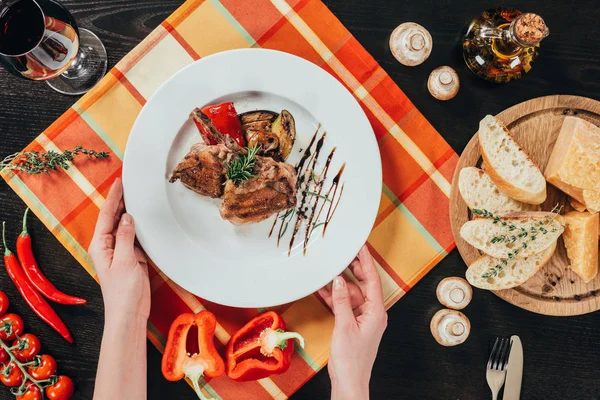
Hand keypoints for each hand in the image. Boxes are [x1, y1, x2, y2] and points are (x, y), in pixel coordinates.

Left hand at [88, 178, 149, 322]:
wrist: (130, 313)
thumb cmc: (122, 292)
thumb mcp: (125, 261)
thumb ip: (126, 237)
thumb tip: (128, 217)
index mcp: (100, 245)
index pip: (106, 215)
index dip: (113, 197)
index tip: (119, 182)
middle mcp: (109, 246)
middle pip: (115, 218)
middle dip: (121, 201)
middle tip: (129, 183)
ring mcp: (121, 251)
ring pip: (126, 226)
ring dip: (132, 213)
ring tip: (138, 196)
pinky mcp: (133, 257)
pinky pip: (136, 237)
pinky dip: (141, 227)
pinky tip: (146, 219)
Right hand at [318, 246, 386, 399]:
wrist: (349, 382)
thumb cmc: (351, 360)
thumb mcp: (344, 326)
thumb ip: (341, 300)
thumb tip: (338, 280)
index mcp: (376, 312)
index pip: (372, 279)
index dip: (366, 261)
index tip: (360, 246)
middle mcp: (372, 313)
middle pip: (363, 284)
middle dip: (353, 268)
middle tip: (343, 252)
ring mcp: (362, 319)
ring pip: (351, 294)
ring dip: (339, 283)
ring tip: (328, 269)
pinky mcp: (352, 325)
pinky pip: (344, 305)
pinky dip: (334, 297)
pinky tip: (322, 289)